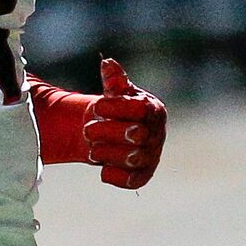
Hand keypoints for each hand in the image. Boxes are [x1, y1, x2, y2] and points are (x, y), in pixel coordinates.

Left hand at [84, 58, 166, 187]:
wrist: (112, 133)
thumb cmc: (115, 109)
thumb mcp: (114, 92)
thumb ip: (113, 80)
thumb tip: (108, 64)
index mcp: (153, 110)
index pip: (140, 109)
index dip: (116, 108)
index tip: (96, 107)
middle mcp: (157, 134)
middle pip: (136, 134)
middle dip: (108, 132)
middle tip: (88, 130)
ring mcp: (151, 156)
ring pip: (133, 158)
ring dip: (107, 153)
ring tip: (92, 149)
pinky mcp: (142, 175)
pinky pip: (132, 181)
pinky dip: (115, 176)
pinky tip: (102, 169)